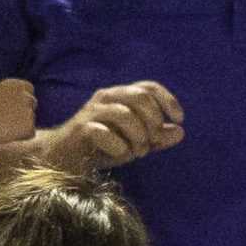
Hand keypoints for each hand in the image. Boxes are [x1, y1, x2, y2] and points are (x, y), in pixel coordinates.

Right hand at [0, 78, 35, 153]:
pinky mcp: (30, 128)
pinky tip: (7, 135)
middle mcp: (27, 97)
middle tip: (6, 117)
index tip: (9, 103)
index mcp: (18, 85)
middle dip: (21, 109)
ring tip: (2, 127)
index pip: (27, 88)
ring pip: (29, 118)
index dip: (18, 96)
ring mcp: (30, 113)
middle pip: (30, 103)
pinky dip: (21, 135)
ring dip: (20, 122)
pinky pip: (29, 132)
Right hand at [36, 82, 184, 171]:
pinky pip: (105, 133)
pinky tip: (120, 154)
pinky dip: (119, 146)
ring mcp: (91, 112)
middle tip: (152, 143)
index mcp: (122, 96)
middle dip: (153, 122)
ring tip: (137, 152)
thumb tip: (180, 132)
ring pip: (125, 114)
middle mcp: (106, 98)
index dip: (168, 100)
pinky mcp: (80, 128)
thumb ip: (158, 137)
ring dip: (138, 136)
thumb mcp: (137, 142)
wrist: (65, 158)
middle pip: (140, 97)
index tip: (179, 119)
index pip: (149, 87)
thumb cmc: (103, 146)